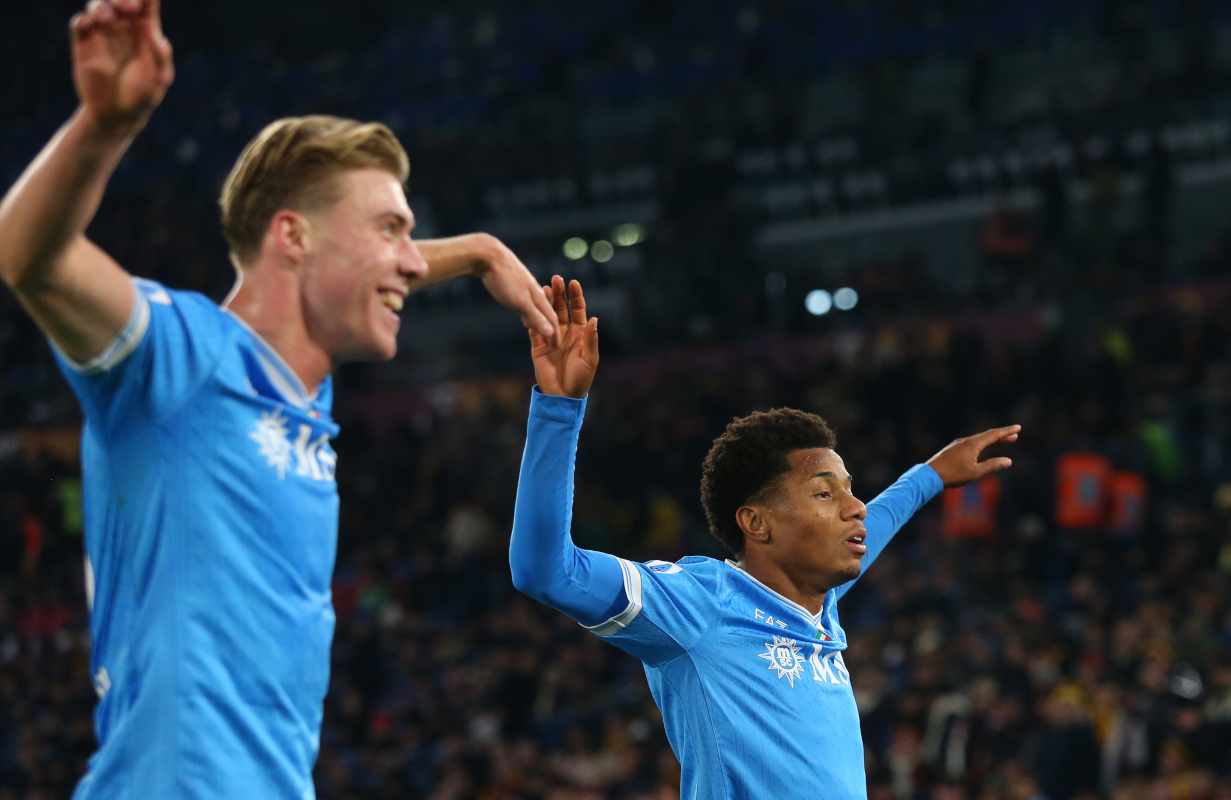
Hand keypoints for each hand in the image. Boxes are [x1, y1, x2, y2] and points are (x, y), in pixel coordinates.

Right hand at [70, 0, 173, 133]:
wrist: (116, 115)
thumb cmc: (143, 96)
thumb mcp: (160, 78)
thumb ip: (160, 55)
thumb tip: (153, 31)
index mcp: (145, 32)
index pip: (146, 5)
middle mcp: (123, 28)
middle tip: (130, 7)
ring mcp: (102, 34)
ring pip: (98, 5)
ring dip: (102, 6)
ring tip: (108, 18)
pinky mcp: (83, 44)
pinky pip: (80, 23)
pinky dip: (84, 19)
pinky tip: (91, 24)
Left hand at [475, 235, 560, 346]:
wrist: (488, 255)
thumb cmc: (504, 279)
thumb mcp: (520, 302)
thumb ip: (535, 317)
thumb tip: (551, 332)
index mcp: (538, 296)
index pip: (552, 318)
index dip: (555, 333)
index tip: (557, 346)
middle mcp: (534, 290)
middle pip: (546, 311)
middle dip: (549, 326)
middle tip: (551, 341)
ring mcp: (523, 285)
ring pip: (535, 305)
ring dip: (538, 318)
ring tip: (538, 328)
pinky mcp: (513, 280)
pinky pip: (524, 298)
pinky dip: (526, 308)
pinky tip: (520, 308)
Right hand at [530, 276, 597, 398]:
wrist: (562, 396)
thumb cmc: (581, 379)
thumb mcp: (589, 359)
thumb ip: (590, 339)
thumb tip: (594, 319)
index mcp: (580, 333)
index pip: (578, 310)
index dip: (576, 296)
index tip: (573, 282)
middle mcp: (565, 332)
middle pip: (561, 308)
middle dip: (559, 294)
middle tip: (555, 279)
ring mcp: (551, 337)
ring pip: (547, 315)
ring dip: (545, 302)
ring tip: (543, 288)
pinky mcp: (538, 346)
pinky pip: (535, 329)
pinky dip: (533, 318)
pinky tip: (530, 306)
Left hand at [926, 425, 1019, 487]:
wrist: (929, 474)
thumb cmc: (953, 474)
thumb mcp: (976, 472)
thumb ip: (992, 466)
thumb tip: (1009, 460)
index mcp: (973, 444)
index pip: (993, 435)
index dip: (1007, 431)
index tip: (1018, 428)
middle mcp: (965, 441)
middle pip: (987, 435)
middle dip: (1002, 435)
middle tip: (1015, 434)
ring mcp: (958, 444)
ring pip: (978, 439)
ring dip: (991, 439)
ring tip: (1002, 439)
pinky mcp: (952, 449)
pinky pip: (971, 443)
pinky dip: (981, 443)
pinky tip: (981, 447)